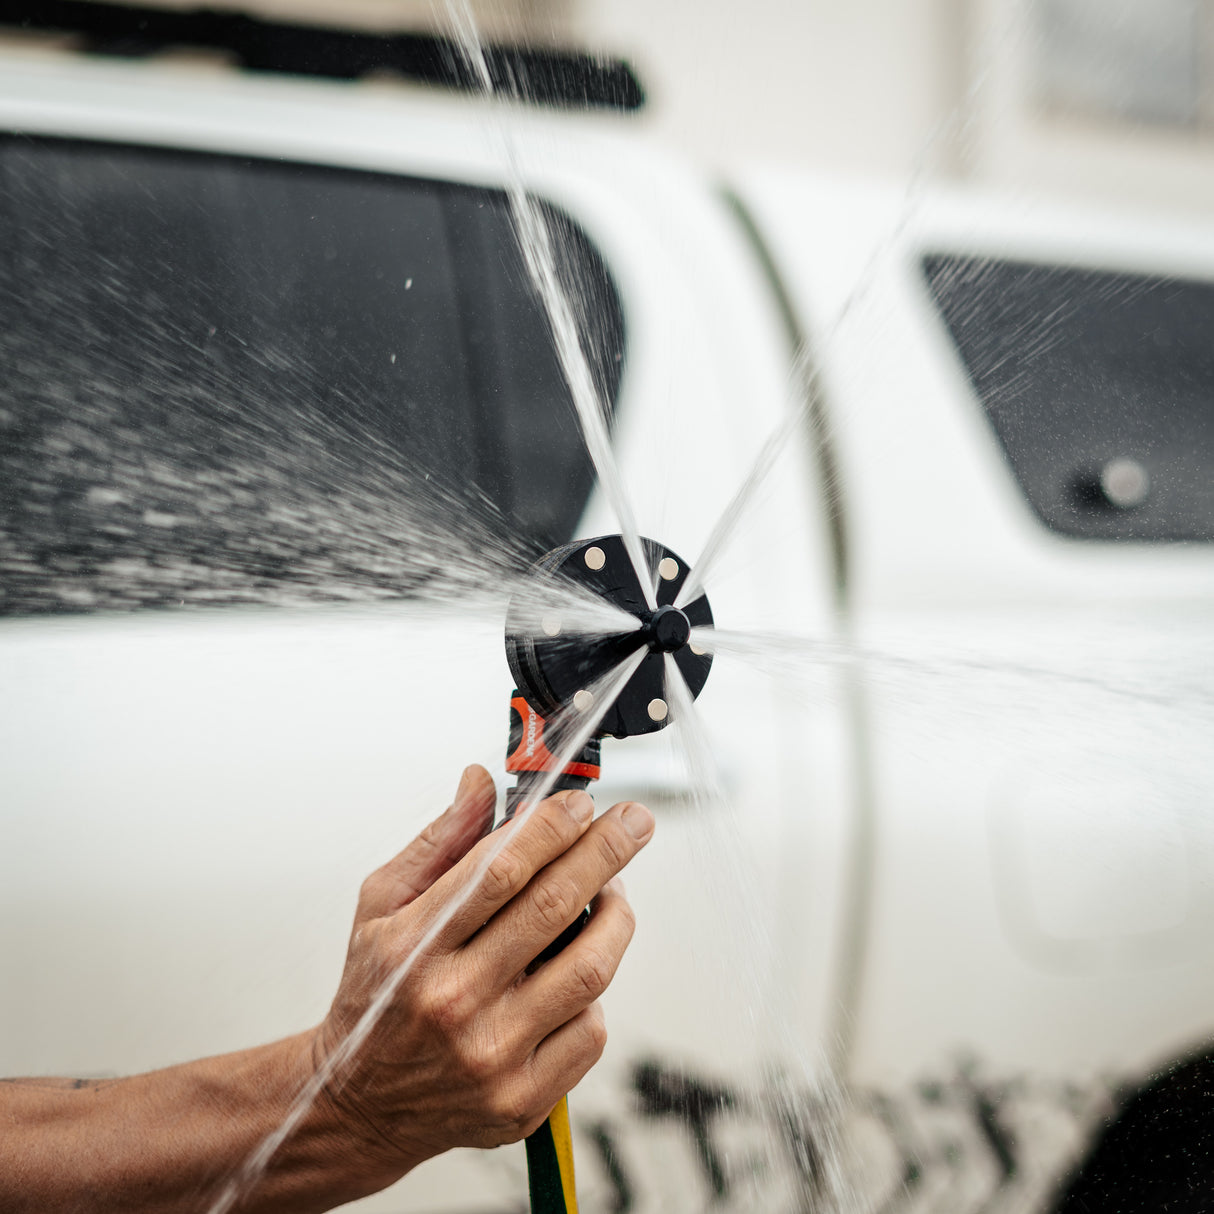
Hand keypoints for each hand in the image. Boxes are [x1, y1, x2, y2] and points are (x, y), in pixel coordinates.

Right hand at [310, 765, 653, 1186]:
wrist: (359, 1104)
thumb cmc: (375, 991)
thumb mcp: (382, 905)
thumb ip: (439, 841)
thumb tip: (481, 780)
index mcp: (414, 946)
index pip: (500, 870)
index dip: (551, 827)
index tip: (581, 803)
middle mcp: (453, 1001)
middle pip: (553, 908)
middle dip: (606, 852)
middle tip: (634, 821)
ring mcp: (492, 1056)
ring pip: (590, 969)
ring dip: (615, 917)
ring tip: (614, 892)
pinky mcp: (523, 1098)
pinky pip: (591, 1029)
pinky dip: (597, 988)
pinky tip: (579, 967)